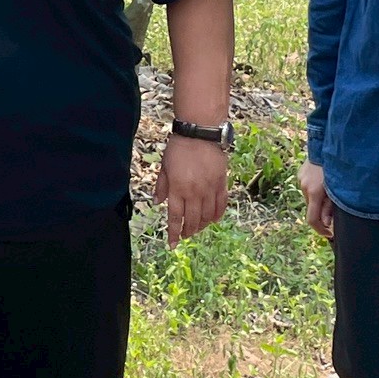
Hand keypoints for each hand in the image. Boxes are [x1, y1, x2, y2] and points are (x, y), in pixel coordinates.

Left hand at [156, 133, 227, 248]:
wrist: (200, 133)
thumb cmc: (179, 147)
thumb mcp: (164, 166)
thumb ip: (161, 186)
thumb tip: (157, 202)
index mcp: (177, 189)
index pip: (175, 217)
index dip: (173, 233)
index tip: (172, 244)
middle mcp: (194, 192)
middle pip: (192, 220)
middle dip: (188, 231)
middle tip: (185, 236)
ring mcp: (209, 189)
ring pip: (207, 216)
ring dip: (202, 225)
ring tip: (197, 229)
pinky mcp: (221, 183)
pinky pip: (221, 204)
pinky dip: (218, 214)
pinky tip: (214, 220)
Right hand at [300, 161, 334, 240]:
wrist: (325, 143)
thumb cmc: (336, 167)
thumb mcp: (337, 189)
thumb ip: (330, 208)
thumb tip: (326, 223)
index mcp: (314, 192)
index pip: (312, 219)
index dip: (320, 230)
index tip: (329, 234)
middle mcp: (304, 187)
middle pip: (312, 208)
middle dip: (322, 213)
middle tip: (334, 210)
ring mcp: (301, 179)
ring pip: (309, 198)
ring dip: (318, 200)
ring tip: (329, 192)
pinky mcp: (300, 173)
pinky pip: (307, 187)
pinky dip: (315, 190)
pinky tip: (323, 182)